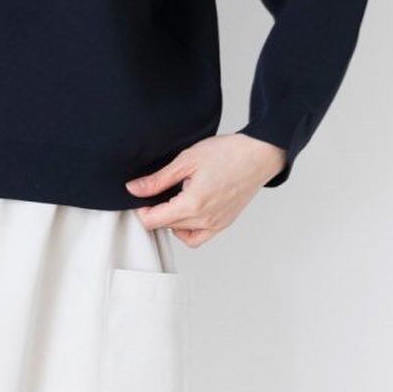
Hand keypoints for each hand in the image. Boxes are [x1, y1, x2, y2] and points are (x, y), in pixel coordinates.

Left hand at [125, 133, 286, 246]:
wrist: (257, 155)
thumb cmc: (227, 153)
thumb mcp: (186, 160)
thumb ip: (158, 179)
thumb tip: (134, 189)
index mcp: (193, 204)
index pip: (153, 221)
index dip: (142, 210)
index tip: (143, 196)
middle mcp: (205, 219)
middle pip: (165, 227)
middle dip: (155, 212)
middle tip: (157, 192)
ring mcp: (216, 224)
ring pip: (181, 233)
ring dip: (171, 221)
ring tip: (174, 199)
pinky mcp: (224, 223)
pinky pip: (199, 237)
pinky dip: (188, 230)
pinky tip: (186, 211)